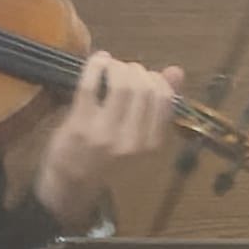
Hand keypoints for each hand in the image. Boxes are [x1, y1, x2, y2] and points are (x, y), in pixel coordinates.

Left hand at [32, 50, 183, 227]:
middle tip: (126, 70)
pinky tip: (99, 61)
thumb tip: (177, 71)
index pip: (164, 98)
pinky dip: (96, 65)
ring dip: (118, 66)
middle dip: (137, 70)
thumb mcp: (138, 139)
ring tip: (112, 67)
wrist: (70, 186)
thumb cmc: (106, 160)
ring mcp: (105, 132)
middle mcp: (132, 140)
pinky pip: (91, 85)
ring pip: (122, 83)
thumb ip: (159, 106)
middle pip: (144, 87)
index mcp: (151, 144)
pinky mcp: (79, 124)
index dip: (156, 79)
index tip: (145, 77)